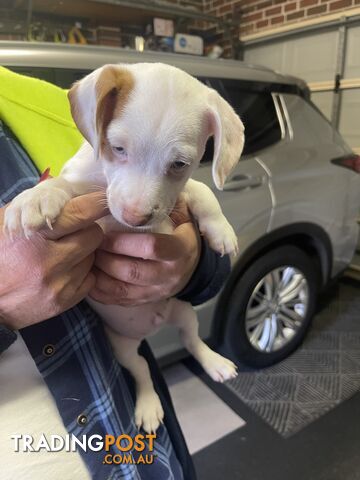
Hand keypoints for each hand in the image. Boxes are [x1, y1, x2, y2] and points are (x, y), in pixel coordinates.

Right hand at [0, 192, 106, 329]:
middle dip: (86, 230)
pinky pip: (89, 279)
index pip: (80, 214)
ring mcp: (59, 283)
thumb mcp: (8, 223)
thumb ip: (35, 207)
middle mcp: (51, 260)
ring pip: (92, 257)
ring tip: (59, 256)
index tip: (105, 200)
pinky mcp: (65, 301)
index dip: (97, 204)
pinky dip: (80, 274)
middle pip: (94, 235)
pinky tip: (61, 273)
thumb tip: (69, 195)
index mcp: (35, 234)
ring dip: (82, 254)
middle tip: (71, 233)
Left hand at [90, 200, 200, 305]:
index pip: (153, 247)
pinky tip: (88, 275)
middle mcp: (171, 275)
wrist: (192, 263)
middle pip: (132, 271)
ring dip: (99, 274)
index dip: (124, 241)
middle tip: (87, 243)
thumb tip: (136, 188)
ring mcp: (157, 292)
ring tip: (85, 258)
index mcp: (181, 249)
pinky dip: (98, 290)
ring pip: (122, 289)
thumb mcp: (182, 211)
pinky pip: (117, 300)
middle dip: (105, 257)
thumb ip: (163, 202)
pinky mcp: (145, 301)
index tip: (104, 231)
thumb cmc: (181, 229)